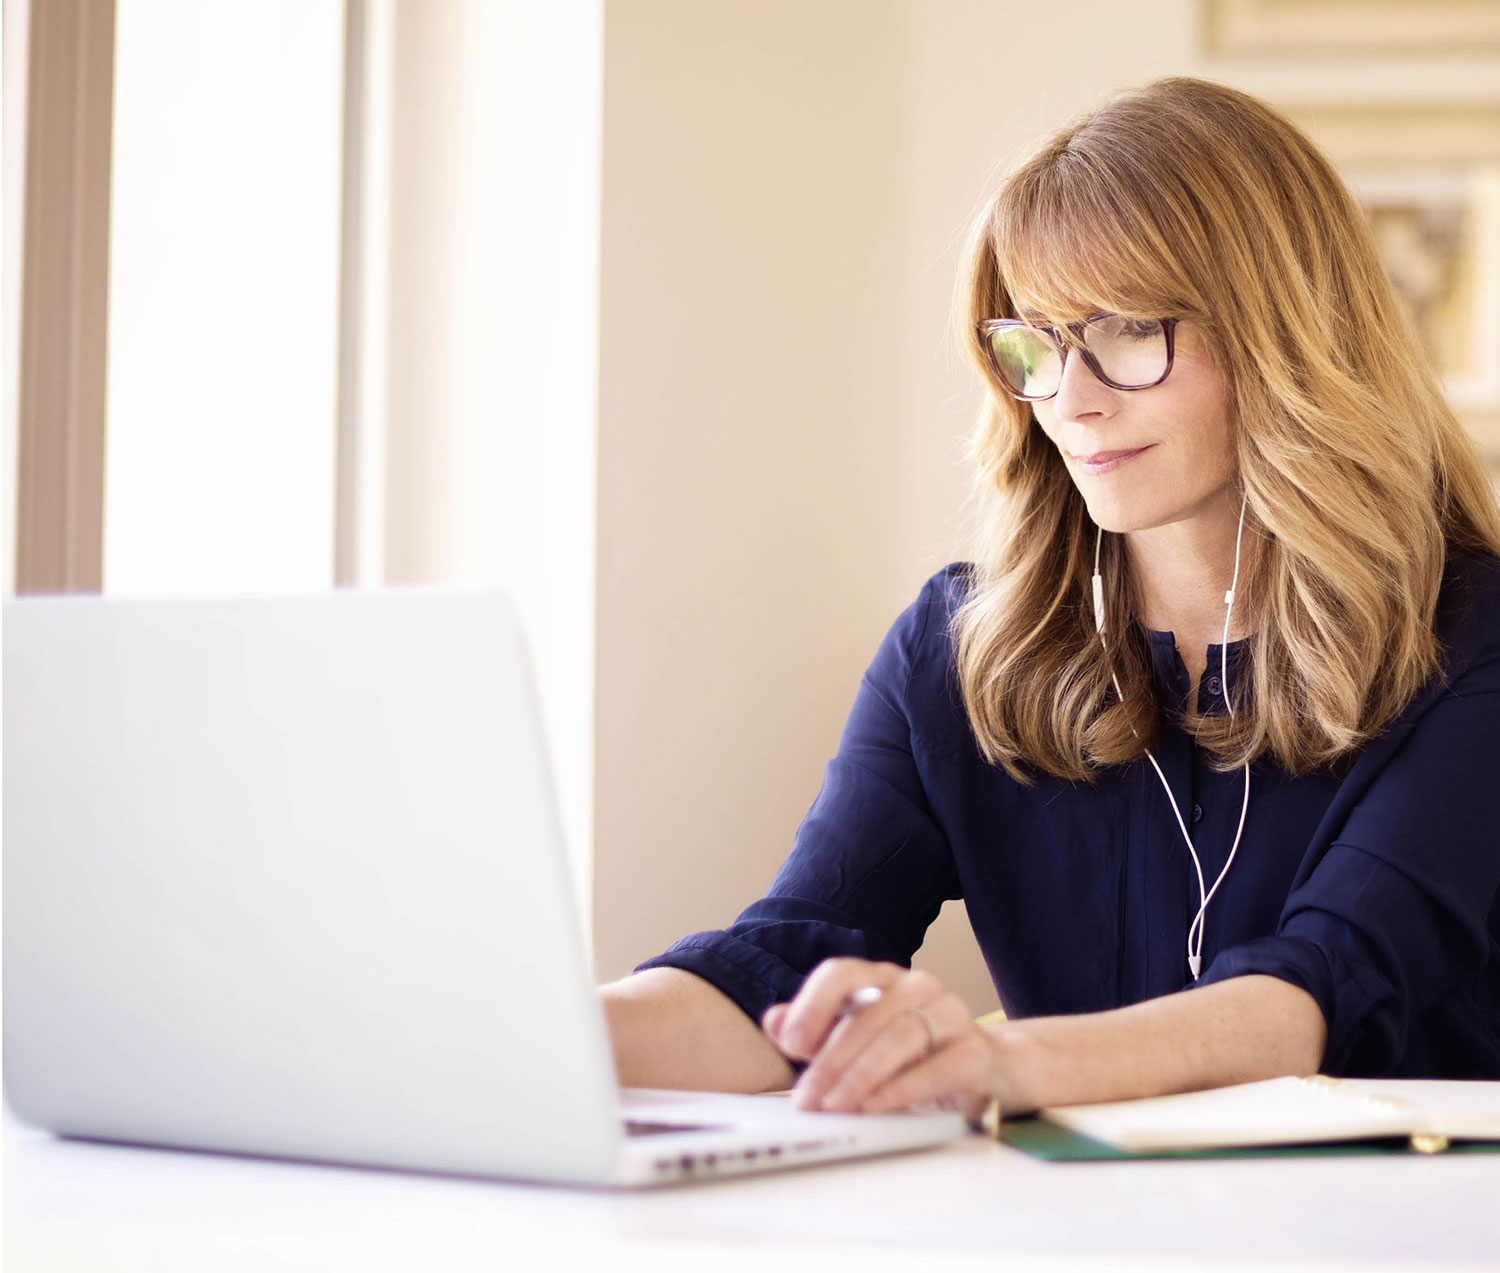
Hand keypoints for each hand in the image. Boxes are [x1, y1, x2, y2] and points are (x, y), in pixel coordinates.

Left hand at [760, 957, 1002, 1120]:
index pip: (841, 973)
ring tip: (837, 1105)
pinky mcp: (975, 1050)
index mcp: (881, 979)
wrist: (983, 1069)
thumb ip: (813, 1032)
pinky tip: (877, 1107)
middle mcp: (917, 986)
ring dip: (862, 1075)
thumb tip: (774, 1021)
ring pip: (900, 1035)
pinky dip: (903, 1089)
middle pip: (866, 1014)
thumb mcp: (855, 1044)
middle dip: (830, 1059)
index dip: (812, 1005)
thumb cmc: (910, 1056)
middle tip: (808, 1097)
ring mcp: (951, 1013)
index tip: (789, 1044)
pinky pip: (938, 1067)